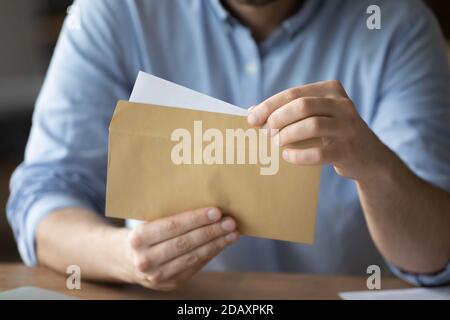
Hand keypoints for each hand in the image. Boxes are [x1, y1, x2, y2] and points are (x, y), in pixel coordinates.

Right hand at [119, 207, 238, 290]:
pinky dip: (211, 254)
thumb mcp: (147, 222)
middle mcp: (146, 259)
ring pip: (193, 257)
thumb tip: (207, 209)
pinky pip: (195, 267)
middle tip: (230, 222)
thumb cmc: (143, 234)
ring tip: (233, 233)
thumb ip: (170, 216)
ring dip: (216, 244)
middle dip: (211, 232)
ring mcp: (158, 276)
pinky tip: (222, 244)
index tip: (216, 212)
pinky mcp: (170, 284)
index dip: (196, 219)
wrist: (124, 260)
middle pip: (185, 243)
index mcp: (138, 238)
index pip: (172, 227)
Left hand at [248, 80, 393, 182]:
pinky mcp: (348, 150)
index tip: (252, 118)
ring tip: (275, 143)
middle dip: (278, 118)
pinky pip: (318, 152)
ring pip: (312, 125)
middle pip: (302, 105)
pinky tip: (287, 156)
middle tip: (266, 132)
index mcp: (331, 90)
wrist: (369, 158)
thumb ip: (289, 111)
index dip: (269, 105)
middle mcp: (342, 104)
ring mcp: (348, 127)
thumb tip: (252, 111)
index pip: (294, 93)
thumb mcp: (317, 116)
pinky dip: (298, 155)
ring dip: (287, 135)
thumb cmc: (333, 134)